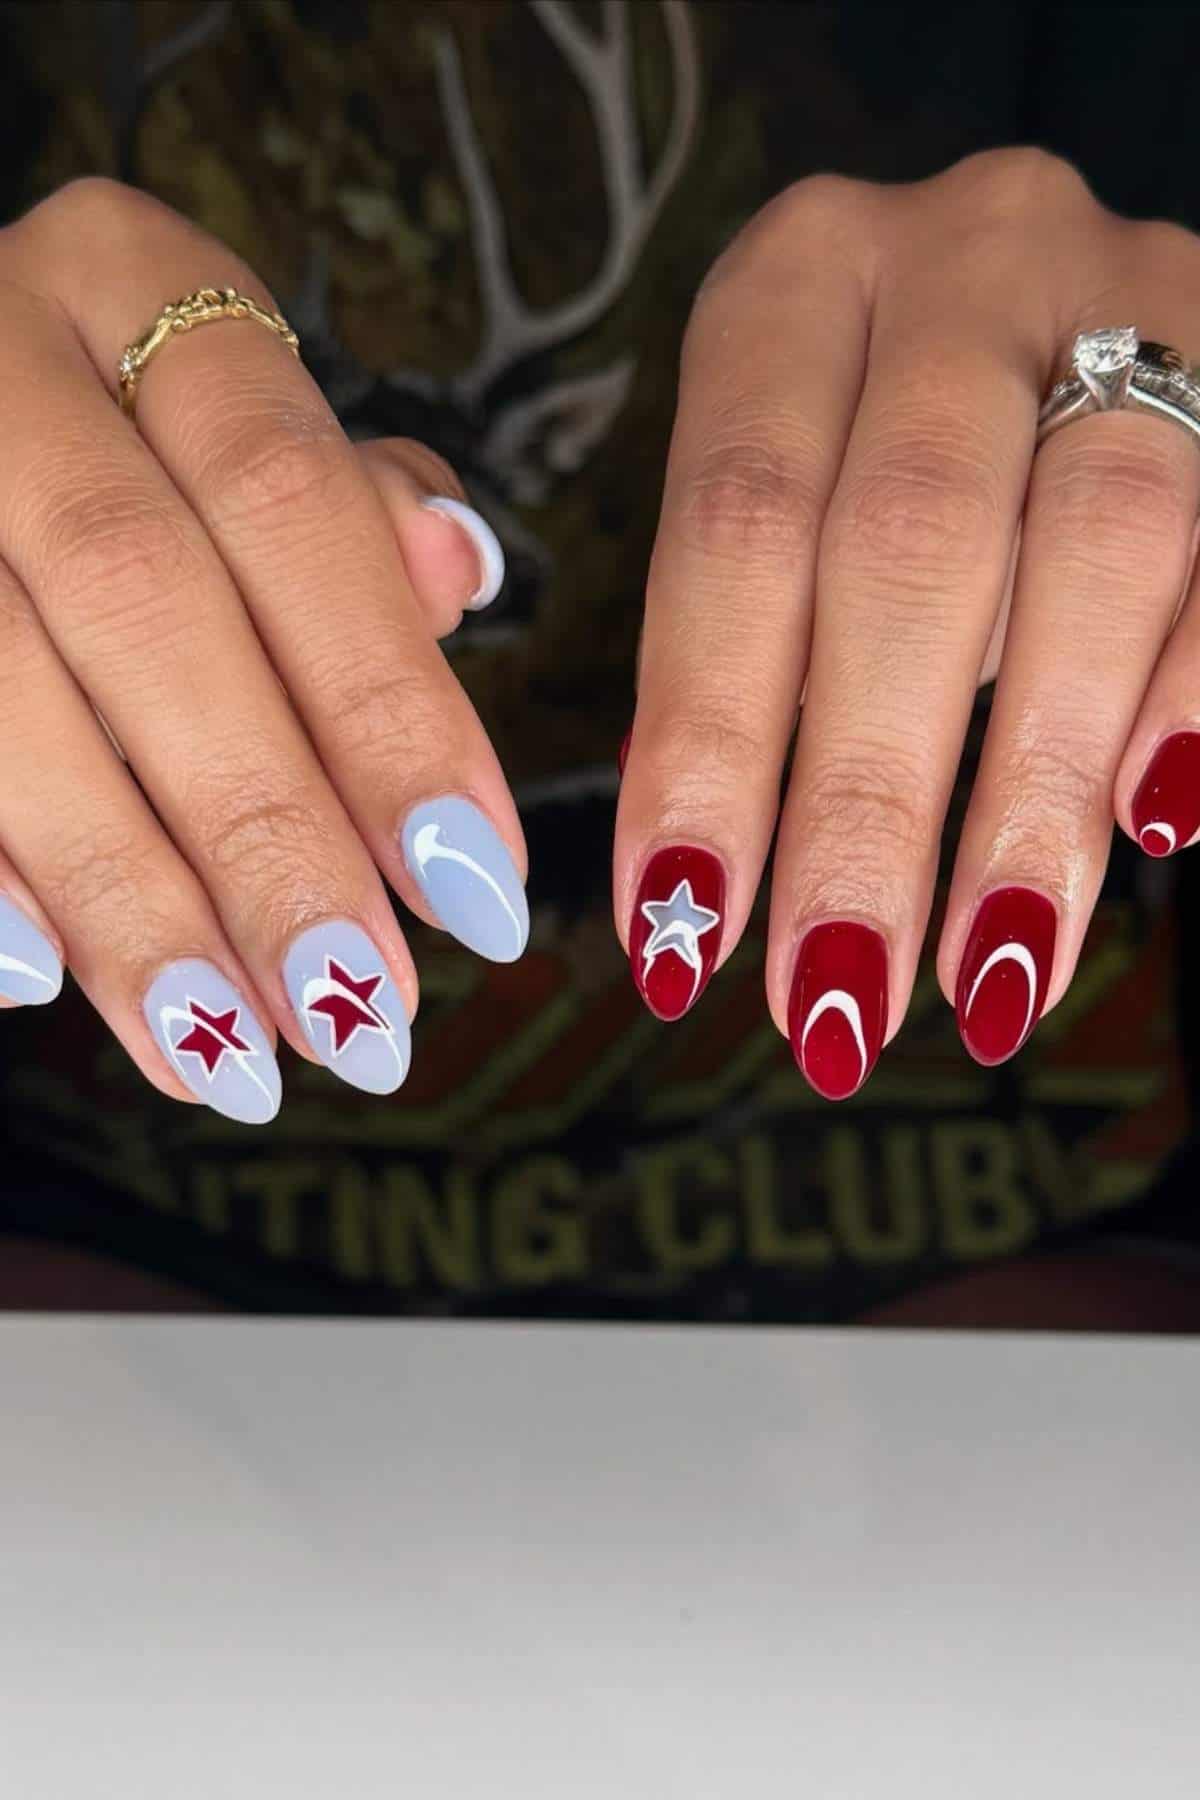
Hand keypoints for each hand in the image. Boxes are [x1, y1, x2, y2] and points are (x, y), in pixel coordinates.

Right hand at [0, 179, 525, 1122]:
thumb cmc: (132, 444)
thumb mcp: (243, 428)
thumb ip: (347, 516)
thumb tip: (454, 572)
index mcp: (134, 279)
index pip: (288, 499)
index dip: (386, 706)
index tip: (473, 893)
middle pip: (141, 598)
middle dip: (260, 827)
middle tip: (359, 1013)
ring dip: (120, 889)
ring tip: (228, 1049)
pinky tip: (38, 980)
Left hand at [617, 149, 1199, 1093]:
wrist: (1069, 299)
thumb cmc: (881, 437)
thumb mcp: (790, 496)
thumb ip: (745, 647)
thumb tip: (688, 891)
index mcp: (794, 287)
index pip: (732, 530)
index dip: (709, 741)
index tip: (685, 925)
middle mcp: (963, 258)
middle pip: (909, 543)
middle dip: (869, 800)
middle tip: (842, 991)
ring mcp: (1130, 293)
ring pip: (1101, 542)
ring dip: (1040, 783)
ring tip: (994, 968)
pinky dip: (1193, 690)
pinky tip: (1153, 823)